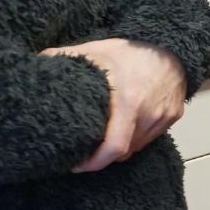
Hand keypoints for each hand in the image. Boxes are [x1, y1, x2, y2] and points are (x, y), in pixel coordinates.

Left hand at [42, 38, 186, 172]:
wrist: (173, 44)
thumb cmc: (130, 50)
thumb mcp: (95, 50)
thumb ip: (66, 57)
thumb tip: (35, 64)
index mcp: (129, 102)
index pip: (114, 147)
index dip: (94, 162)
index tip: (76, 164)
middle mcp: (150, 115)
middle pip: (124, 151)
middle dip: (104, 155)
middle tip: (86, 149)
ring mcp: (164, 118)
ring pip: (138, 146)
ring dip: (121, 147)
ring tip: (105, 137)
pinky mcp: (174, 117)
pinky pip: (151, 137)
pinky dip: (137, 137)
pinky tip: (126, 124)